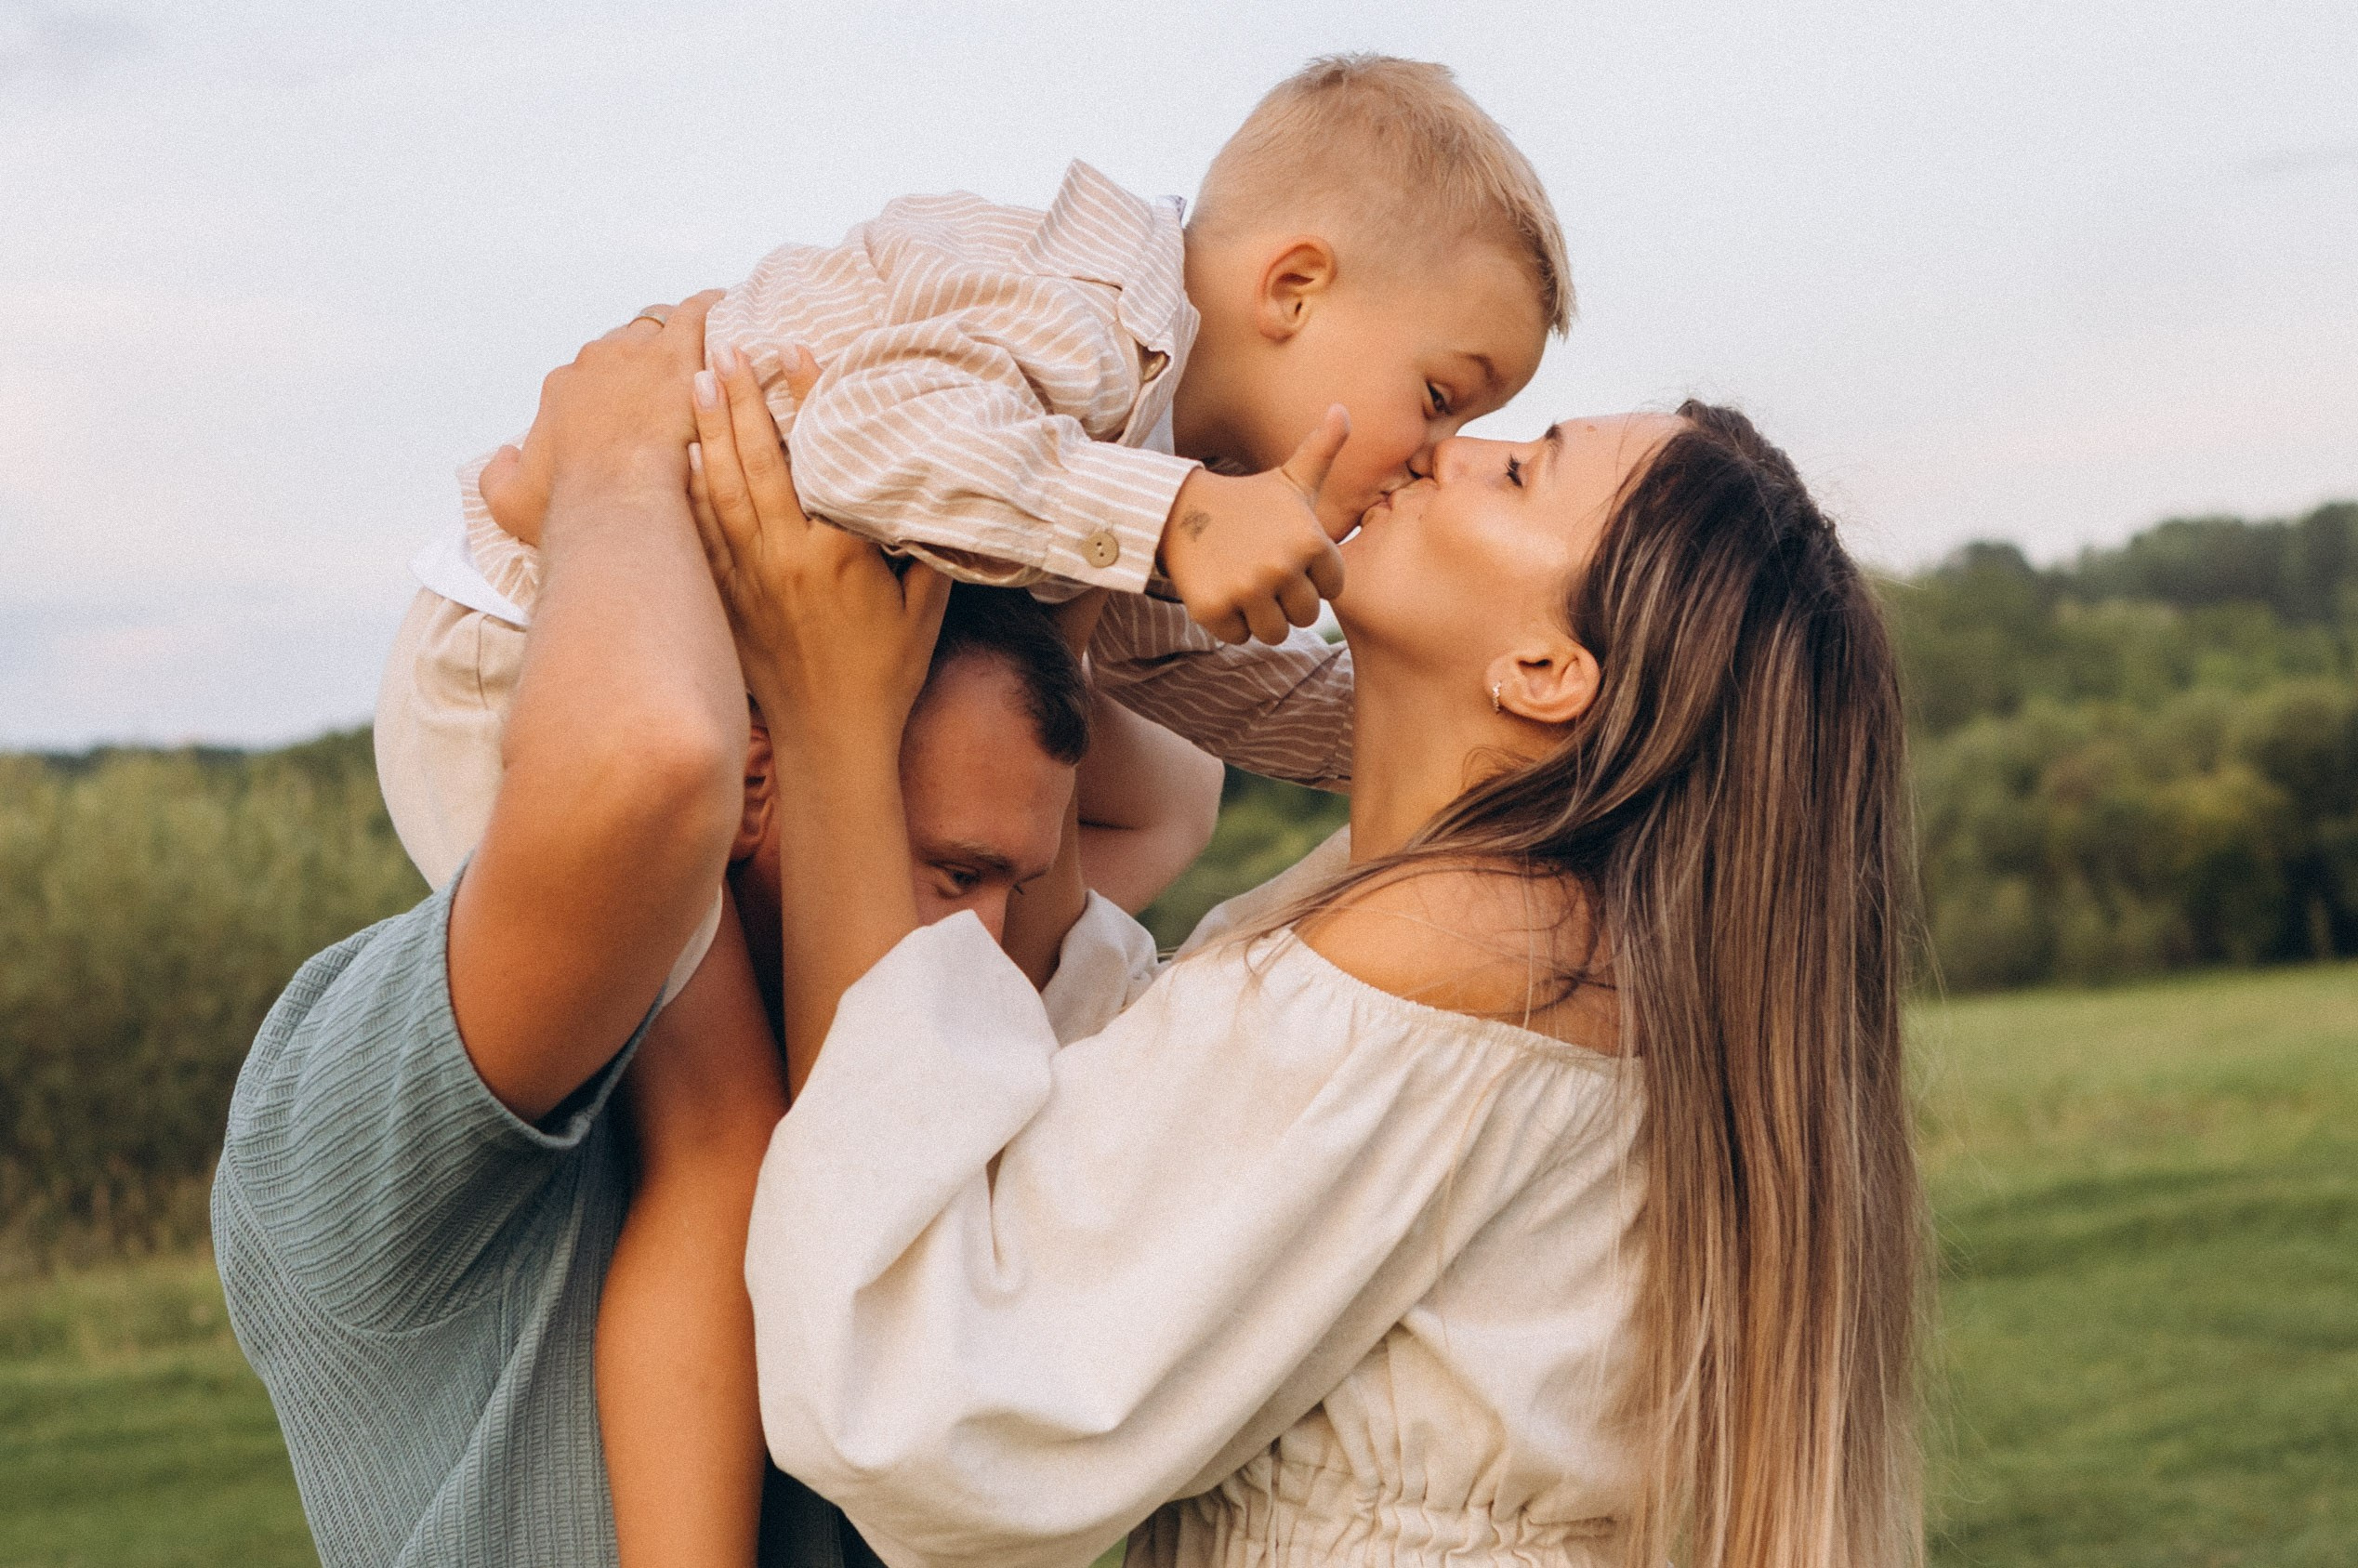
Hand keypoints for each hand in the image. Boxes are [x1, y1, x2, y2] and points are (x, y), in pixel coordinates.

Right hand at [482, 293, 723, 545]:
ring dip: (678, 330)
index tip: (629, 404)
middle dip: (643, 357)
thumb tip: (504, 454)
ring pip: (659, 324)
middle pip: (623, 346)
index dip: (609, 386)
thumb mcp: (512, 503)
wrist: (618, 504)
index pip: (587, 374)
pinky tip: (728, 309)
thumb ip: (498, 477)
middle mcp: (593, 363)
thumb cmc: (572, 508)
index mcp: (561, 390)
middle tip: (668, 377)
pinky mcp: (677, 354)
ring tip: (702, 343)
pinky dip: (712, 307)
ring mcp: (635, 353)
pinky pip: (698, 313)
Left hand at [686, 340, 949, 756]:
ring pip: (719, 492)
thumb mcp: (925, 606)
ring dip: (706, 434)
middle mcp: (784, 560)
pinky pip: (700, 537)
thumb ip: (925, 547)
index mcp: (835, 555)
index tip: (794, 351)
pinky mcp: (727, 602)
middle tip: (728, 350)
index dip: (805, 401)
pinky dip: (687, 494)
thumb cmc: (887, 674)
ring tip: (698, 383)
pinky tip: (678, 459)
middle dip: (740, 401)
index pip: (815, 460)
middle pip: (754, 463)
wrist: (833, 739)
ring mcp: (748, 580)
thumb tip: (930, 489)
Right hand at [1156, 406, 1349, 644]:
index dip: (1312, 577)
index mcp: (1311, 541)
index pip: (1332, 589)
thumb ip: (1324, 450)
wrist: (1178, 508)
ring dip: (1261, 616)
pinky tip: (1221, 589)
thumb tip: (1344, 409)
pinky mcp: (1213, 609)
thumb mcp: (1290, 478)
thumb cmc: (1247, 499)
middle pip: (1306, 615)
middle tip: (1264, 573)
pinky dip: (1230, 622)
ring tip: (1245, 585)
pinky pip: (1238, 636)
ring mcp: (1246, 590)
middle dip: (1288, 600)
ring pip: (1275, 632)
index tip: (1289, 557)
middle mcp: (1281, 568)